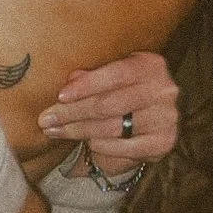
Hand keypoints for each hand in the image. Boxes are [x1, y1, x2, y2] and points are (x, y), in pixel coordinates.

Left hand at [35, 52, 179, 176]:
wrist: (144, 123)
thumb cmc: (121, 91)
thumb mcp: (108, 78)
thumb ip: (91, 76)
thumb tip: (71, 81)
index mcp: (151, 65)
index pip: (116, 74)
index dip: (86, 85)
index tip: (60, 96)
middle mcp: (164, 90)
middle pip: (110, 104)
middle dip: (74, 113)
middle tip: (46, 119)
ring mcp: (166, 118)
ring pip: (113, 127)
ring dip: (79, 131)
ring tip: (55, 131)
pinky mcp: (164, 143)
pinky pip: (125, 147)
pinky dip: (102, 147)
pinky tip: (87, 143)